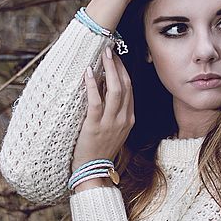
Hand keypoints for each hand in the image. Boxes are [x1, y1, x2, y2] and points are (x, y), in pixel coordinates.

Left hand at [72, 46, 134, 172]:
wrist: (93, 172)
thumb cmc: (99, 149)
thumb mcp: (113, 130)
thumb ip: (113, 111)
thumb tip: (104, 87)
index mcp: (129, 119)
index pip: (130, 89)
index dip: (124, 70)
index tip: (116, 57)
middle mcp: (123, 119)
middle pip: (125, 85)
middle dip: (118, 65)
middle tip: (110, 49)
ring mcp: (110, 123)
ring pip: (115, 90)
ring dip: (109, 69)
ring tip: (103, 54)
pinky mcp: (94, 127)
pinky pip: (96, 102)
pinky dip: (93, 85)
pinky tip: (89, 72)